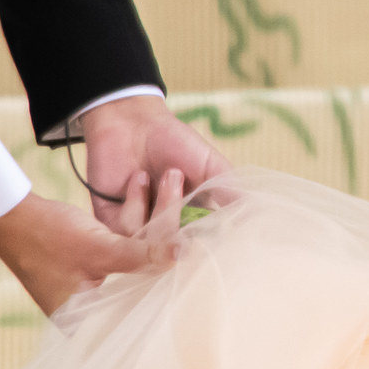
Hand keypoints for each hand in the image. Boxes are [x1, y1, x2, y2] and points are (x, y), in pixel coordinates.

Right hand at [0, 171, 184, 318]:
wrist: (9, 213)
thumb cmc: (45, 237)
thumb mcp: (99, 248)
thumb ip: (142, 257)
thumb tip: (185, 256)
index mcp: (87, 322)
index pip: (142, 314)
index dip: (172, 293)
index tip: (202, 275)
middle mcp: (91, 311)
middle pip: (144, 284)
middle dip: (169, 253)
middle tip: (202, 234)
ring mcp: (94, 288)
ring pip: (137, 262)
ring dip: (156, 226)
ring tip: (176, 193)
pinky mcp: (96, 267)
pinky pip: (127, 251)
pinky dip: (139, 228)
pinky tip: (158, 202)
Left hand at [74, 94, 230, 231]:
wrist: (132, 122)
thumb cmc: (175, 142)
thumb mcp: (211, 168)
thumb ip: (231, 195)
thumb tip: (257, 220)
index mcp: (190, 220)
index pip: (201, 243)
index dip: (207, 238)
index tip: (215, 225)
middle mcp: (164, 228)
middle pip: (176, 246)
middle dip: (180, 214)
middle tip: (178, 178)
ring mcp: (137, 228)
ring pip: (151, 243)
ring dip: (161, 206)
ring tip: (163, 174)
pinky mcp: (110, 223)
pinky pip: (123, 234)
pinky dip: (134, 205)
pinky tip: (137, 179)